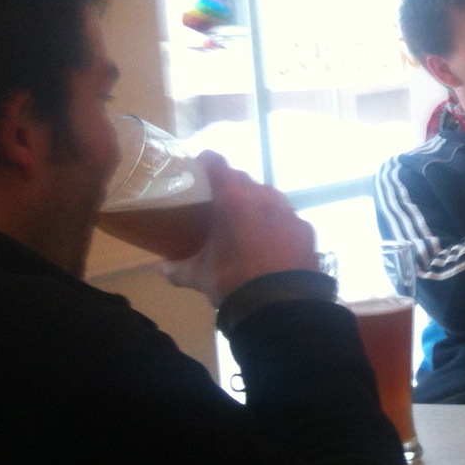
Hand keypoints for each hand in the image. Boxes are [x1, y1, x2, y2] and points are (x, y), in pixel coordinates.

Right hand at [164, 153, 319, 305]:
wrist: (280, 303)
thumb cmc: (232, 282)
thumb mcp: (199, 275)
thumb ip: (176, 268)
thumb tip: (158, 268)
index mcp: (233, 199)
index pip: (217, 164)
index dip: (207, 161)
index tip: (199, 165)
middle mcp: (264, 197)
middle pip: (244, 179)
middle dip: (231, 185)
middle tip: (219, 200)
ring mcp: (289, 212)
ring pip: (270, 196)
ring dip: (257, 202)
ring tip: (247, 220)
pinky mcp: (306, 228)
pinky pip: (289, 217)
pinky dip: (278, 223)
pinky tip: (273, 240)